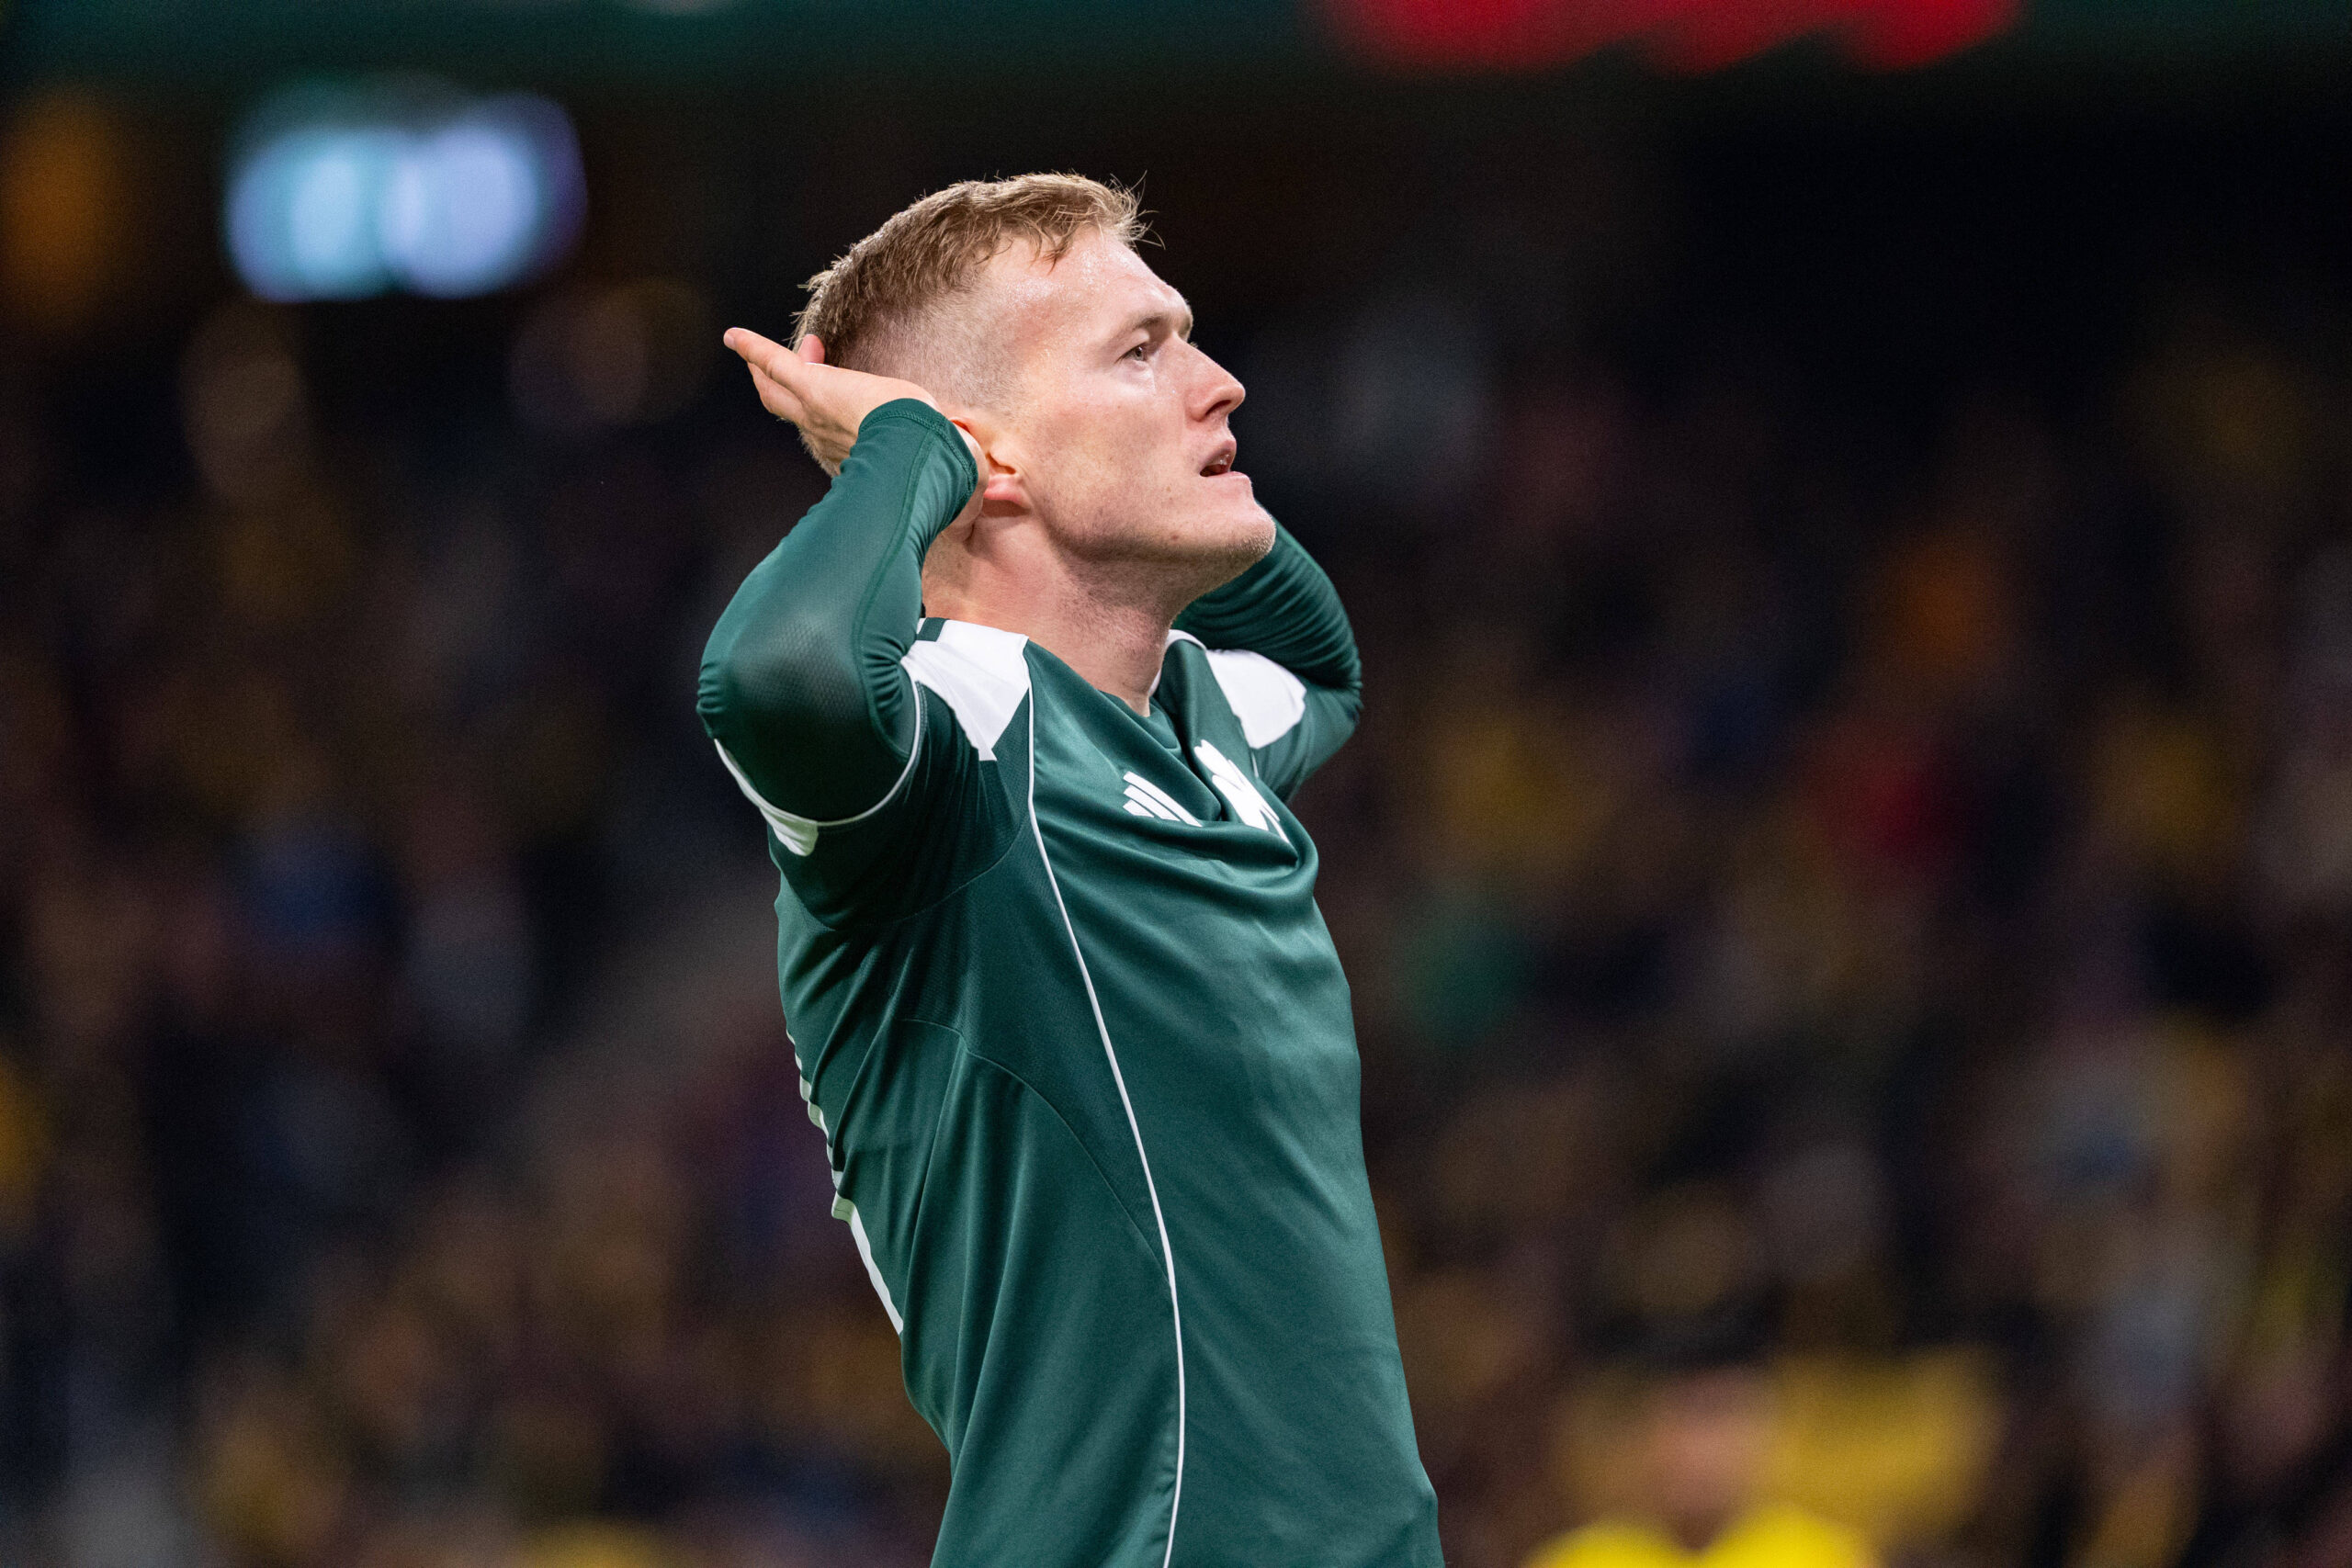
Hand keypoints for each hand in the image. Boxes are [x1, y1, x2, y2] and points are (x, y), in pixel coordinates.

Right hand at [723, 329, 977, 480]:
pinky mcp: (813, 385)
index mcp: (859, 458)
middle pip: (795, 416)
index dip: (841, 426)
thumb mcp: (966, 471)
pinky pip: (775, 362)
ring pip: (777, 394)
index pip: (840, 441)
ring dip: (768, 373)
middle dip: (793, 395)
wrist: (916, 453)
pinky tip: (732, 334)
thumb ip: (988, 485)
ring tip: (752, 354)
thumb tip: (1017, 497)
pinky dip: (753, 347)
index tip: (860, 407)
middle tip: (804, 364)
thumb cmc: (938, 471)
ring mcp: (817, 412)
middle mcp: (829, 439)